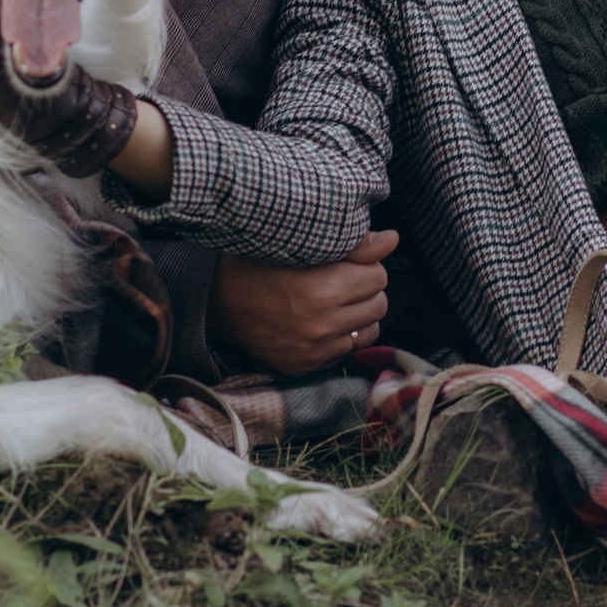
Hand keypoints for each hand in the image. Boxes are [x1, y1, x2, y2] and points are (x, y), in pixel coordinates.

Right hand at [209, 229, 397, 374]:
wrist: (214, 302)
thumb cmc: (256, 264)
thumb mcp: (297, 244)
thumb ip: (351, 245)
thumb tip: (392, 239)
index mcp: (321, 290)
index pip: (378, 276)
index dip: (366, 264)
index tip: (350, 261)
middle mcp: (321, 326)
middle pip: (379, 304)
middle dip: (366, 289)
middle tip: (344, 279)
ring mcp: (314, 351)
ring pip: (369, 331)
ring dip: (360, 314)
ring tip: (337, 300)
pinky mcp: (306, 367)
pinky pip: (347, 351)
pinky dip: (342, 335)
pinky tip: (323, 320)